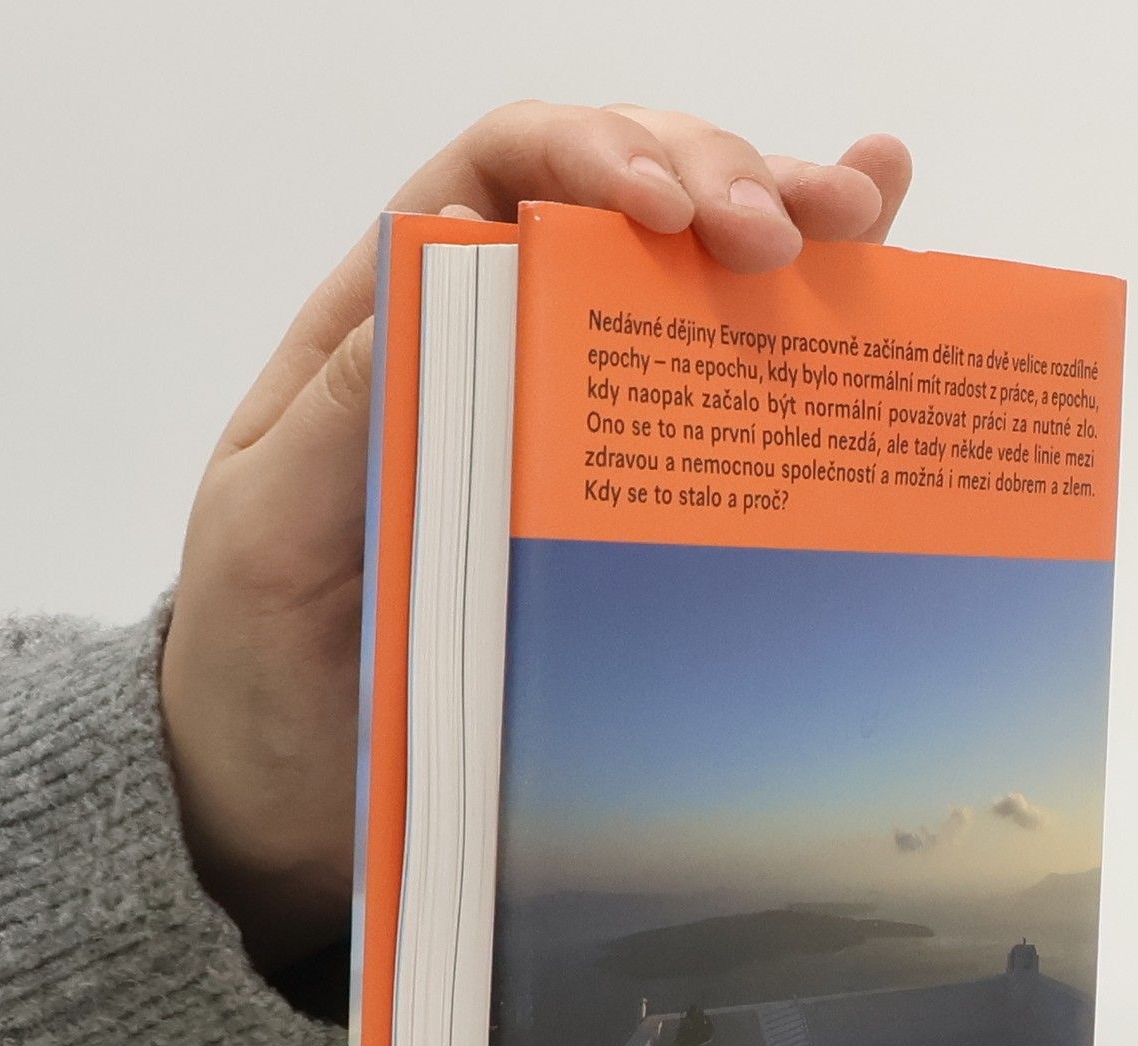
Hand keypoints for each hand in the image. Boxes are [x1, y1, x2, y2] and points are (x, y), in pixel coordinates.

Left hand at [160, 103, 912, 976]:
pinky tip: (879, 250)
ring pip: (687, 276)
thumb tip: (454, 261)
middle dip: (713, 180)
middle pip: (619, 204)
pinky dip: (805, 314)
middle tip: (786, 233)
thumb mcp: (266, 531)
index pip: (500, 174)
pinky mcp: (627, 506)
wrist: (286, 798)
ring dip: (781, 218)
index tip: (668, 210)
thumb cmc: (258, 665)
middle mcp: (494, 346)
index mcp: (395, 325)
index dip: (591, 154)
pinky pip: (718, 391)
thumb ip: (343, 411)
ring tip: (861, 213)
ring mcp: (572, 423)